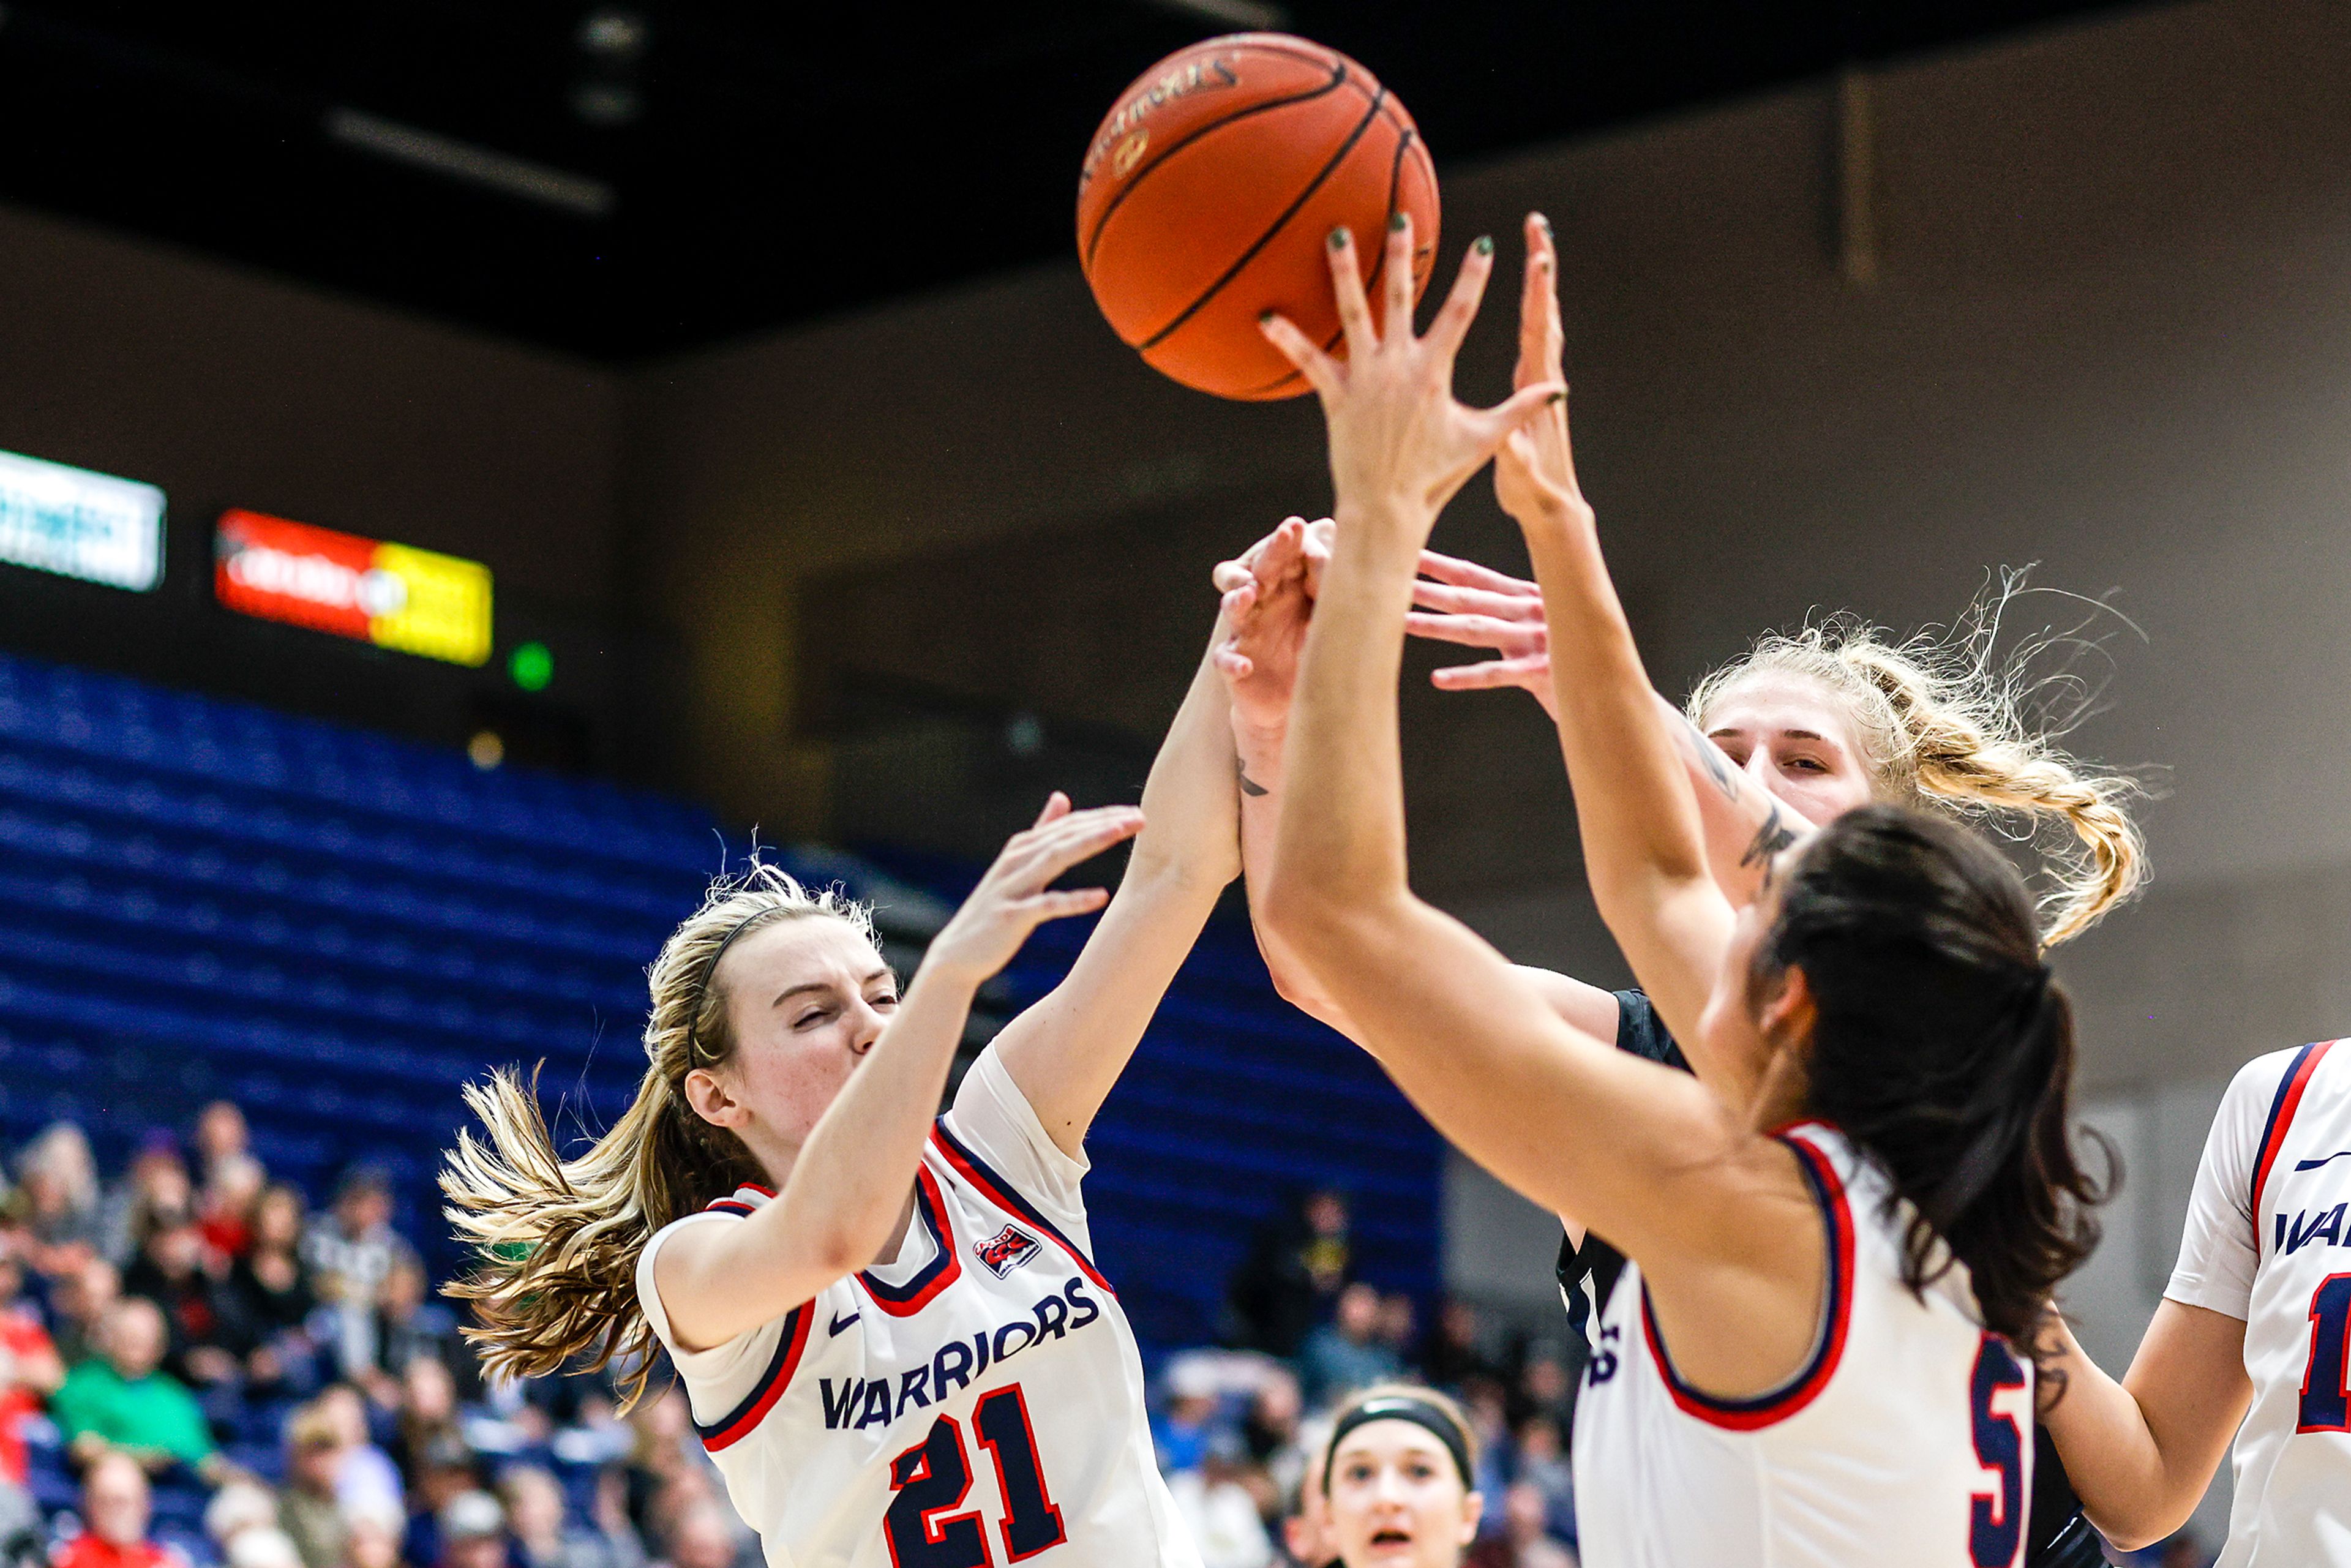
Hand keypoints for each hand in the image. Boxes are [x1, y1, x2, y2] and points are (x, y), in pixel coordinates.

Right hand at [919, 794, 1143, 986]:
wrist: (958, 953)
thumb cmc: (996, 908)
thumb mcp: (1017, 865)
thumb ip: (1040, 831)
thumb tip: (1061, 797)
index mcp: (1022, 848)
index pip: (1068, 825)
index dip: (1101, 817)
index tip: (1135, 813)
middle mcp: (1016, 861)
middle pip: (1065, 835)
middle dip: (1103, 824)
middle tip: (1140, 818)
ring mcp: (1011, 888)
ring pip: (1055, 858)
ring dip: (1089, 843)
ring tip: (1121, 835)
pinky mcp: (1011, 917)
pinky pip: (1046, 905)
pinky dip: (1074, 900)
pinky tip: (1102, 897)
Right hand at [1209, 517, 1332, 734]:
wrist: (1295, 699)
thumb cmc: (1313, 649)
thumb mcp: (1329, 619)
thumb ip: (1334, 590)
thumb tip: (1351, 553)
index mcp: (1283, 587)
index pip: (1282, 557)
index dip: (1286, 541)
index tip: (1298, 524)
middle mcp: (1260, 603)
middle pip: (1258, 571)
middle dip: (1270, 552)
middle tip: (1285, 535)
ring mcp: (1244, 632)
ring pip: (1234, 608)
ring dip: (1238, 599)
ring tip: (1248, 593)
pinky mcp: (1234, 665)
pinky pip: (1225, 660)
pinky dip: (1232, 661)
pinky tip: (1245, 665)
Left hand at [1260, 215, 1562, 526]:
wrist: (1387, 508)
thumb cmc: (1435, 476)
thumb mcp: (1482, 439)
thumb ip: (1519, 409)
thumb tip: (1558, 390)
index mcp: (1435, 372)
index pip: (1459, 313)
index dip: (1473, 279)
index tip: (1482, 244)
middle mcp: (1399, 367)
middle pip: (1400, 297)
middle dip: (1402, 255)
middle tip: (1400, 215)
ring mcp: (1365, 379)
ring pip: (1353, 313)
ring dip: (1343, 271)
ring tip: (1336, 233)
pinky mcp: (1336, 397)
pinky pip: (1308, 361)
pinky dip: (1287, 338)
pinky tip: (1265, 315)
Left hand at [1404, 549, 1555, 718]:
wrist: (1613, 691)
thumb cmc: (1568, 660)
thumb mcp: (1540, 629)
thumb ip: (1511, 613)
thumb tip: (1473, 601)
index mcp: (1528, 597)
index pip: (1476, 577)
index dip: (1441, 566)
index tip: (1407, 553)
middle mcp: (1532, 612)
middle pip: (1471, 599)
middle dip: (1430, 589)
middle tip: (1391, 579)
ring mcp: (1538, 641)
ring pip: (1479, 631)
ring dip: (1438, 626)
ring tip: (1402, 622)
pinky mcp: (1544, 673)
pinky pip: (1499, 674)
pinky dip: (1468, 676)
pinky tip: (1437, 679)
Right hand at [1493, 212, 1594, 529]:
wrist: (1552, 505)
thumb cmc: (1533, 491)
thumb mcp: (1519, 476)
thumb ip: (1515, 458)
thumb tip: (1510, 441)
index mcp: (1538, 390)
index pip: (1538, 335)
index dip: (1538, 299)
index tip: (1538, 263)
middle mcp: (1544, 375)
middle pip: (1544, 310)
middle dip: (1541, 268)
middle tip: (1538, 227)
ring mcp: (1540, 377)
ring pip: (1541, 317)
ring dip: (1538, 279)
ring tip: (1534, 241)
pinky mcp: (1532, 383)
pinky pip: (1532, 332)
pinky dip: (1530, 304)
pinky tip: (1525, 289)